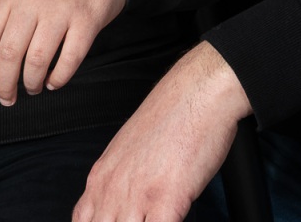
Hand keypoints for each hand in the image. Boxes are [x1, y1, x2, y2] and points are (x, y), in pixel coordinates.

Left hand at [0, 0, 126, 105]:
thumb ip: (11, 15)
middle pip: (9, 53)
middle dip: (5, 84)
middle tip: (8, 98)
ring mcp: (62, 8)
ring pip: (36, 61)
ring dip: (31, 83)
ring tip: (34, 87)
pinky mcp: (87, 19)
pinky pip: (68, 60)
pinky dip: (58, 79)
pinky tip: (55, 80)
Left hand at [73, 42, 251, 221]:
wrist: (199, 91)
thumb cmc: (172, 115)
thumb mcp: (128, 148)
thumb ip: (118, 181)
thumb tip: (121, 207)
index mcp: (100, 177)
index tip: (119, 219)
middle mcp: (113, 190)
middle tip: (141, 218)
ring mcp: (137, 197)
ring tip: (155, 217)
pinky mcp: (167, 201)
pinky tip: (176, 218)